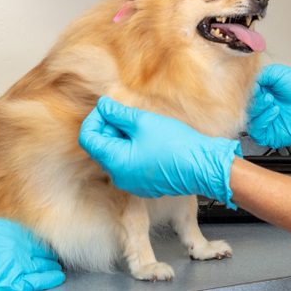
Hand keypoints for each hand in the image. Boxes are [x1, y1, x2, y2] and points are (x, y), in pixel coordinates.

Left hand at [78, 97, 241, 207]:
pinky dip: (134, 149)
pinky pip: (130, 165)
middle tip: (128, 113)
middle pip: (102, 147)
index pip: (88, 138)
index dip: (95, 119)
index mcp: (114, 162)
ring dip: (123, 138)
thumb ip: (118, 113)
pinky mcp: (145, 184)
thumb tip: (103, 105)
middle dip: (110, 127)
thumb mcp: (144, 121)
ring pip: (117, 156)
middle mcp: (119, 177)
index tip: (108, 107)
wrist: (202, 166)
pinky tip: (151, 140)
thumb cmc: (175, 144)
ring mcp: (132, 183)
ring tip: (142, 125)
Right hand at [249, 64, 290, 150]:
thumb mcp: (281, 73)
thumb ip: (261, 75)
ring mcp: (269, 121)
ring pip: (249, 119)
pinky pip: (257, 132)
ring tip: (270, 101)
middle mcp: (267, 107)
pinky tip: (274, 111)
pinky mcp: (271, 134)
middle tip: (262, 94)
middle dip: (252, 100)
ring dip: (257, 109)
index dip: (247, 90)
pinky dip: (262, 121)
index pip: (248, 93)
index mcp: (268, 92)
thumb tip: (247, 81)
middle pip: (246, 107)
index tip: (248, 86)